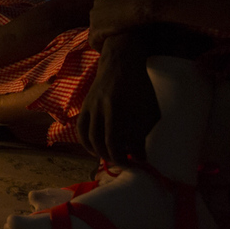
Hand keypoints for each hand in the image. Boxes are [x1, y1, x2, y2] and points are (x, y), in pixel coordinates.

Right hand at [76, 33, 159, 165]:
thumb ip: (143, 134)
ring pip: (87, 136)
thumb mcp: (149, 110)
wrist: (121, 63)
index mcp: (117, 107)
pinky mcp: (85, 106)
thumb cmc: (140, 87)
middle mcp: (99, 107)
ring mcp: (89, 106)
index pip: (113, 141)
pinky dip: (85, 142)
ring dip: (97, 151)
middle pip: (99, 141)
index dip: (121, 157)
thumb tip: (140, 158)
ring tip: (110, 157)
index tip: (131, 165)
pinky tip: (95, 149)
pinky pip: (80, 128)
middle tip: (123, 163)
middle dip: (110, 156)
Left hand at [89, 0, 153, 50]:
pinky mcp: (96, 32)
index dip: (109, 21)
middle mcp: (94, 9)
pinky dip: (100, 47)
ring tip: (112, 47)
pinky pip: (94, 42)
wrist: (139, 5)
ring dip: (102, 39)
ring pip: (94, 33)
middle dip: (104, 30)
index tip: (116, 27)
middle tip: (114, 38)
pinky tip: (108, 52)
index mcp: (101, 1)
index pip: (101, 13)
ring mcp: (93, 20)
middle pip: (96, 23)